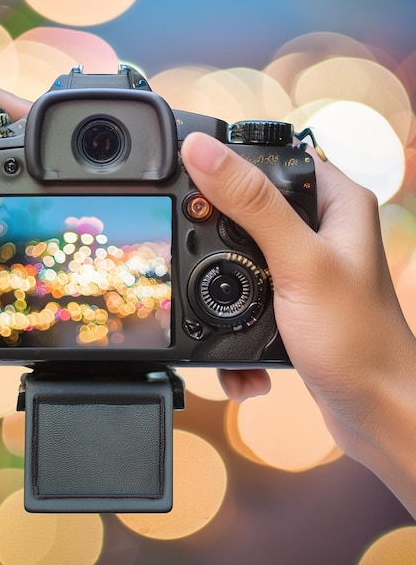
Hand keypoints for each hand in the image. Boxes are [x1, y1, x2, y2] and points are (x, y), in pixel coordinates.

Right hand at [181, 132, 415, 516]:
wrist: (374, 412)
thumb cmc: (355, 338)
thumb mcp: (298, 262)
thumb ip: (250, 204)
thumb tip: (201, 152)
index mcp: (336, 203)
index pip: (276, 160)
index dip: (232, 163)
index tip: (190, 177)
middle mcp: (321, 230)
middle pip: (249, 209)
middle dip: (217, 236)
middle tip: (194, 251)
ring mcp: (303, 268)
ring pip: (241, 257)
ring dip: (222, 286)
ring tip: (215, 306)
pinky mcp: (289, 301)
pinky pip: (246, 295)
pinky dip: (234, 317)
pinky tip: (239, 344)